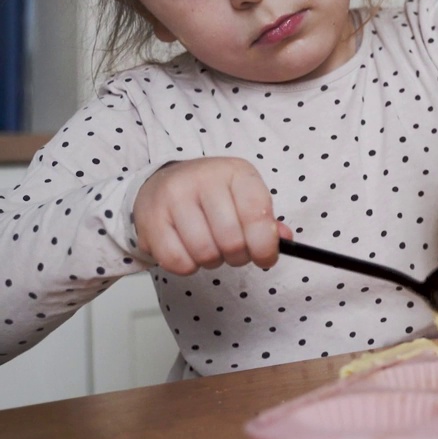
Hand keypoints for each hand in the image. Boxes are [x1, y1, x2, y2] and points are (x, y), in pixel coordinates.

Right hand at [133, 157, 291, 274]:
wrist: (163, 183)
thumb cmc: (213, 196)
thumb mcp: (245, 198)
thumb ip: (266, 221)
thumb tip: (285, 240)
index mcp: (236, 172)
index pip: (257, 213)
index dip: (265, 244)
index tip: (266, 257)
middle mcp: (204, 179)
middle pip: (232, 240)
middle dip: (238, 257)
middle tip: (234, 253)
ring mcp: (174, 197)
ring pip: (204, 253)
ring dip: (212, 262)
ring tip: (211, 249)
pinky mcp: (151, 219)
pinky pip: (176, 260)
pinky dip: (188, 266)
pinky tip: (189, 251)